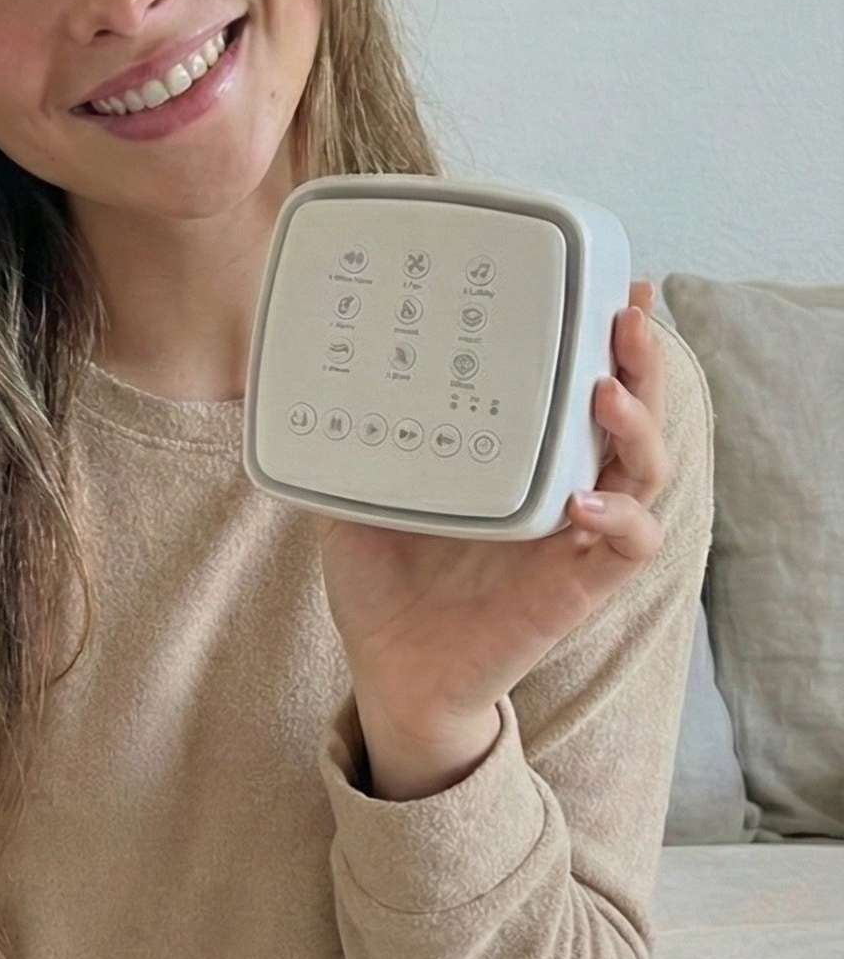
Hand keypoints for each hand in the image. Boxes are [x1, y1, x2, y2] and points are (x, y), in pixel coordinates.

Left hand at [315, 281, 673, 742]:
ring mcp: (577, 538)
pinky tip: (583, 501)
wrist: (391, 673)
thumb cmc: (385, 587)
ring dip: (639, 425)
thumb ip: (354, 445)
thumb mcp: (359, 496)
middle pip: (633, 413)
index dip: (608, 340)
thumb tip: (312, 379)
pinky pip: (630, 547)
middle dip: (642, 362)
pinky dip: (620, 519)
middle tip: (627, 315)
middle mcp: (563, 491)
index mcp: (523, 462)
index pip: (582, 387)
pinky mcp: (578, 587)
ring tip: (604, 390)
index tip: (611, 285)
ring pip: (646, 471)